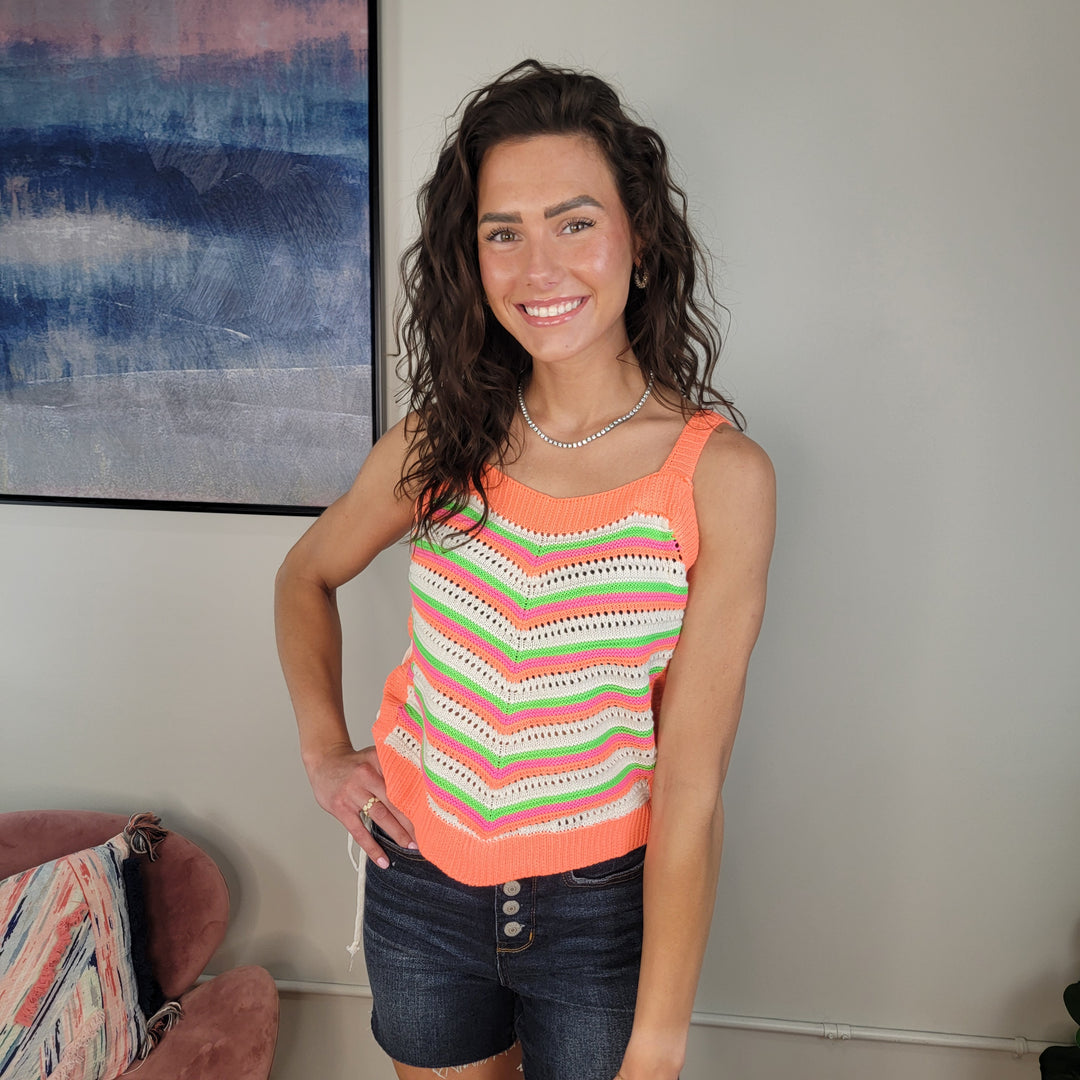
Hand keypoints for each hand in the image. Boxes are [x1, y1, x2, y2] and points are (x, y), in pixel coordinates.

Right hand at [304, 743, 415, 866]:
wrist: (324, 761)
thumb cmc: (355, 763)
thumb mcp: (374, 756)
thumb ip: (393, 767)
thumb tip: (421, 786)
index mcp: (378, 760)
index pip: (403, 781)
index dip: (418, 797)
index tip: (432, 811)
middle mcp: (366, 775)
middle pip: (395, 799)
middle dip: (412, 819)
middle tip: (427, 834)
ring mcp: (353, 792)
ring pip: (381, 816)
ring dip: (398, 833)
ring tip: (411, 846)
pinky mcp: (341, 808)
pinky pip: (359, 832)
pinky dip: (372, 848)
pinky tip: (382, 860)